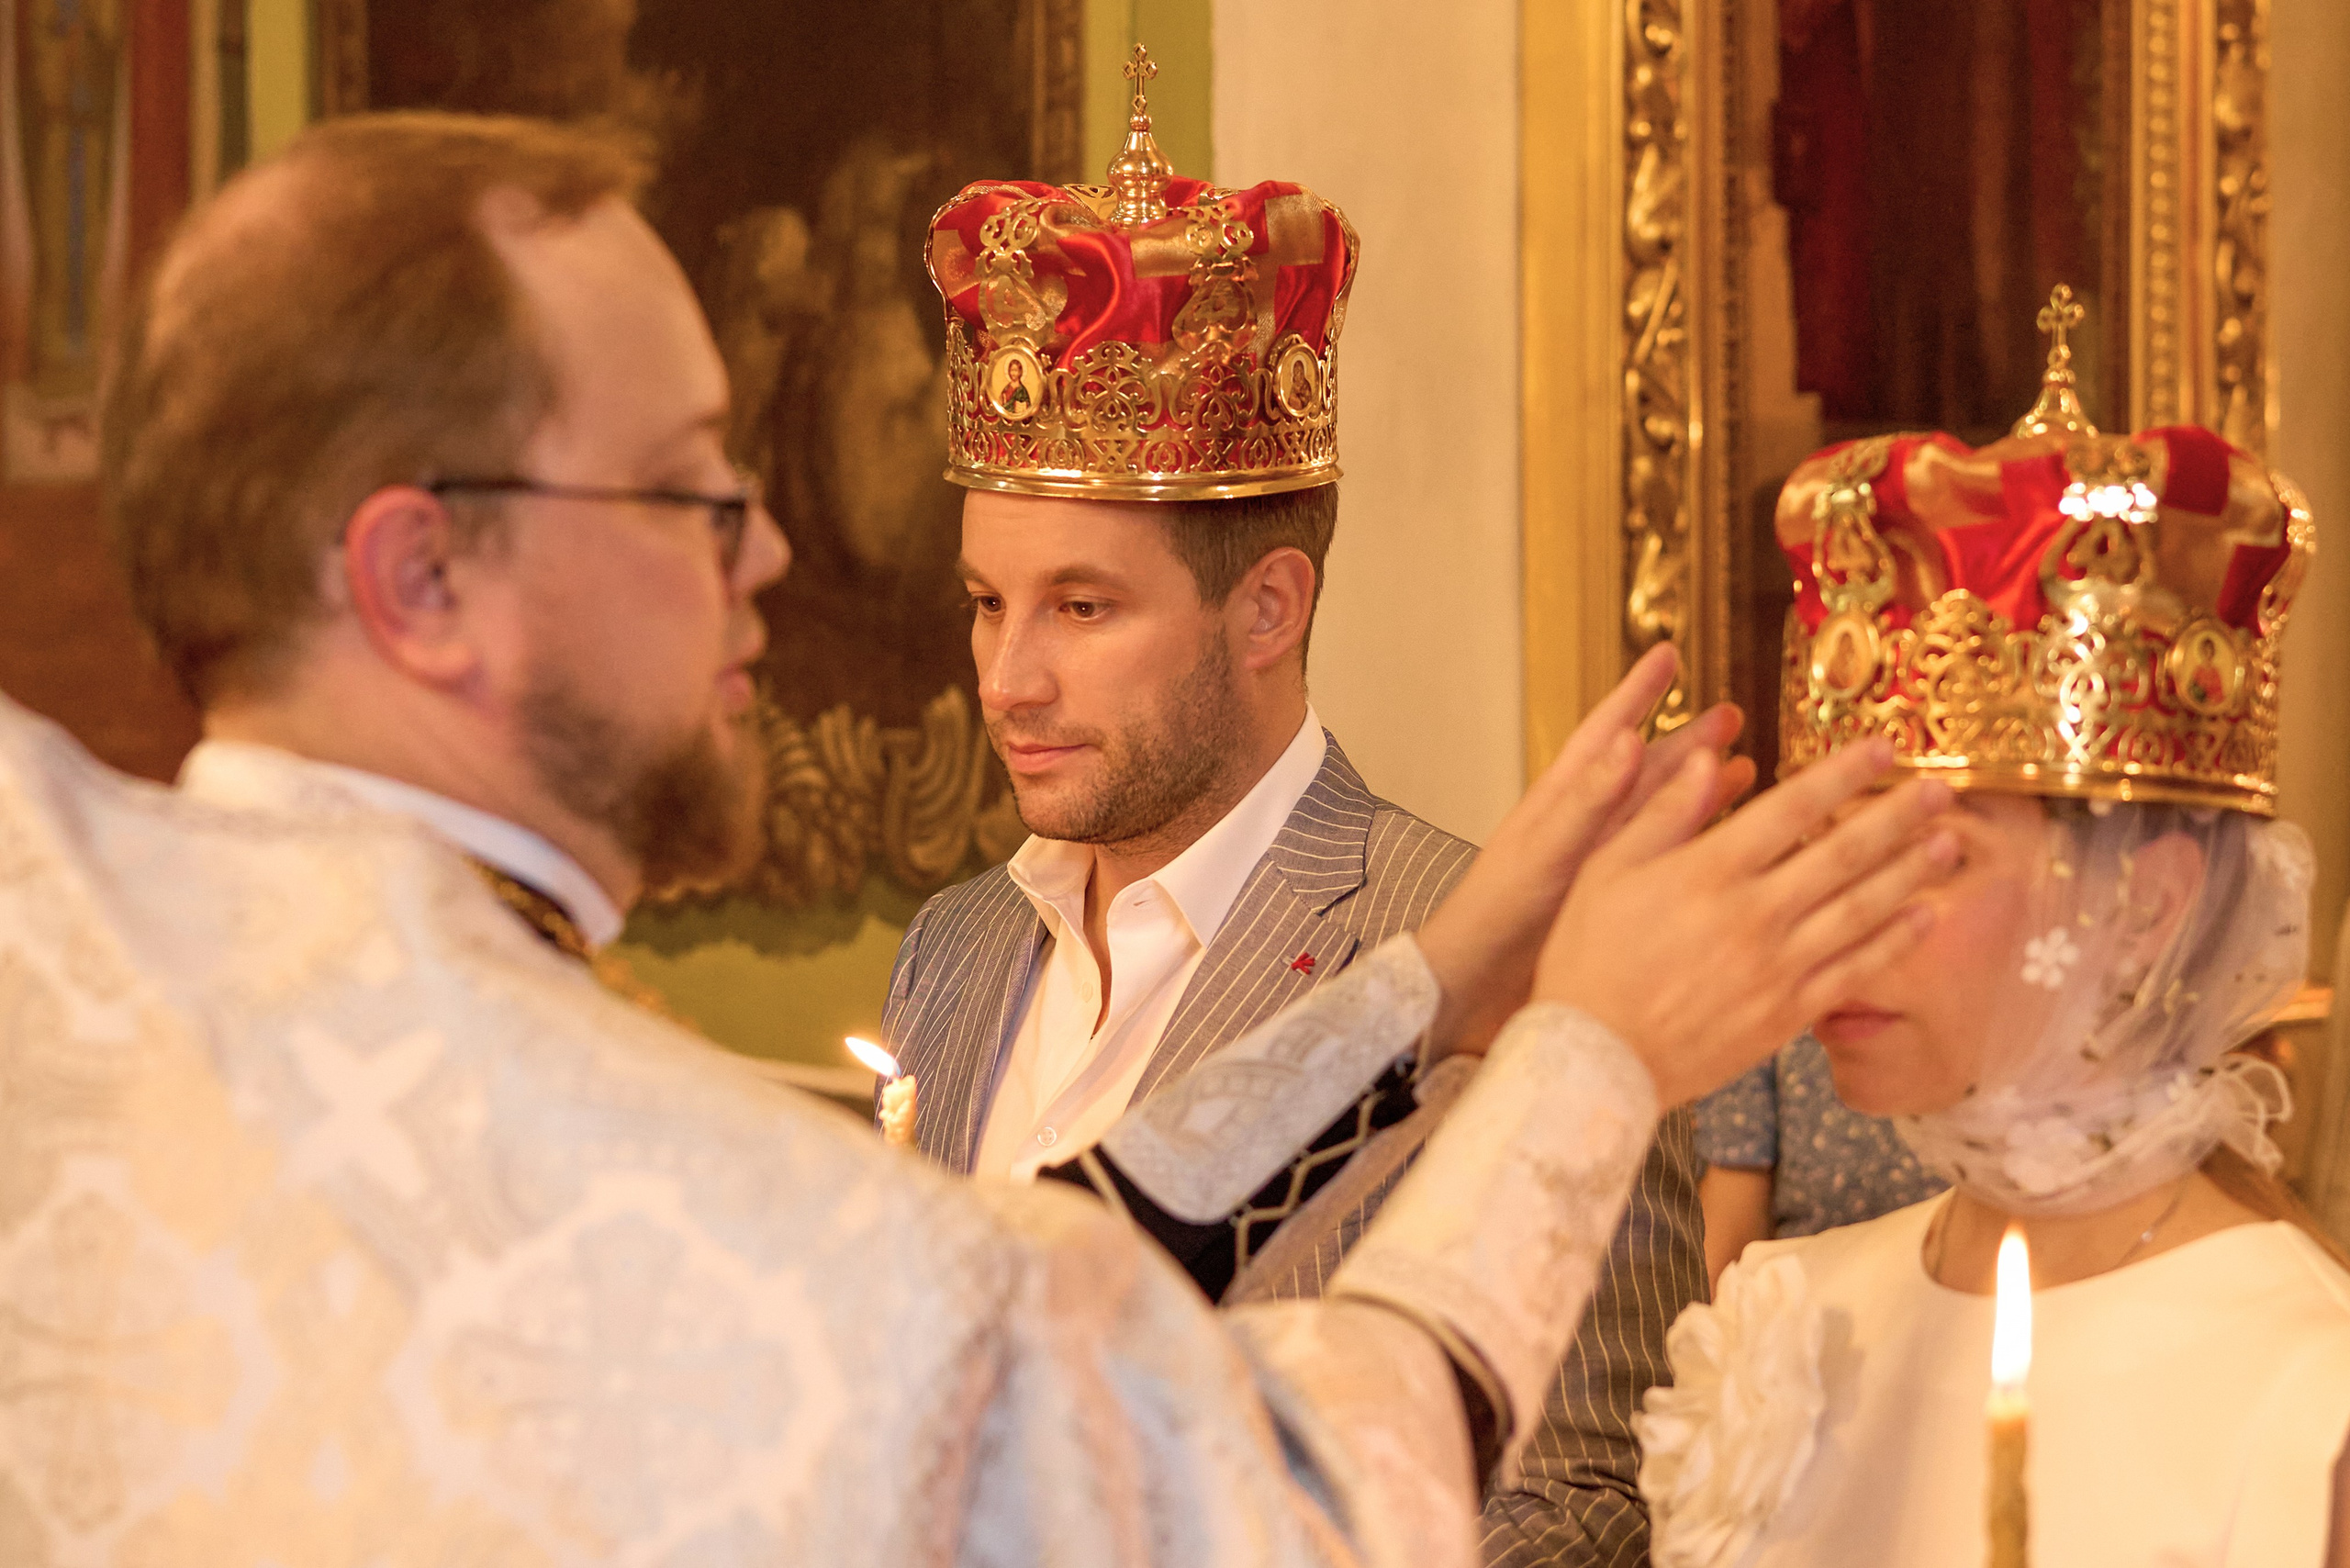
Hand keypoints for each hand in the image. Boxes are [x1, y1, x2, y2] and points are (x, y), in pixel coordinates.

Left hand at [1416, 643, 1755, 1058]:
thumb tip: (1628, 737)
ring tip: (1745, 768)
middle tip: (1732, 715)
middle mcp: (1584, 828)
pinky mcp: (1615, 905)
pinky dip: (1698, 847)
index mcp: (1560, 803)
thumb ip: (1585, 801)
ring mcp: (1600, 866)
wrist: (1473, 993)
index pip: (1605, 733)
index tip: (1668, 656)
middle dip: (1687, 741)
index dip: (1637, 693)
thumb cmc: (1493, 921)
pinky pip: (1665, 864)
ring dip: (1700, 792)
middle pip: (1646, 770)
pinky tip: (1730, 844)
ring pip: (1662, 816)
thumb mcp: (1542, 853)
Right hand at [1535, 738, 1957, 1108]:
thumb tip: (1710, 757)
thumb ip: (1662, 811)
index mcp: (1709, 870)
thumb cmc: (1588, 958)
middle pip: (1844, 854)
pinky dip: (1894, 943)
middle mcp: (1754, 914)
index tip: (1883, 747)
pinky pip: (1854, 971)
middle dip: (1898, 816)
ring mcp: (1777, 967)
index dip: (1843, 773)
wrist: (1593, 1058)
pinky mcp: (1786, 1014)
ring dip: (1911, 873)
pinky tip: (1924, 918)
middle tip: (1940, 788)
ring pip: (1862, 910)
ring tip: (1950, 842)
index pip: (1792, 807)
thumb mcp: (1606, 869)